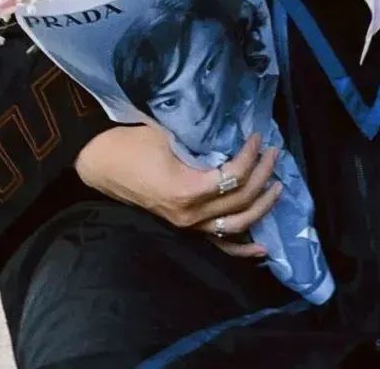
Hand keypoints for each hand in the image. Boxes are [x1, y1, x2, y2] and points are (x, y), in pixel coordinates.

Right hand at [74, 125, 282, 259]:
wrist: (102, 163)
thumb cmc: (132, 144)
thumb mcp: (169, 134)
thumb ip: (203, 139)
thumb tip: (234, 131)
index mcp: (186, 190)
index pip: (233, 176)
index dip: (250, 155)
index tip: (257, 136)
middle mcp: (190, 215)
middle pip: (239, 199)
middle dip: (262, 174)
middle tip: (274, 153)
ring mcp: (187, 226)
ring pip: (235, 225)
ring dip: (261, 205)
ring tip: (276, 185)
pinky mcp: (184, 228)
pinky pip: (217, 245)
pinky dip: (242, 249)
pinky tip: (263, 248)